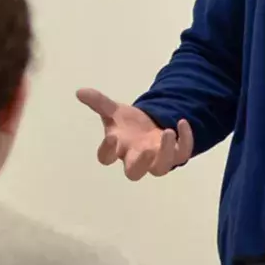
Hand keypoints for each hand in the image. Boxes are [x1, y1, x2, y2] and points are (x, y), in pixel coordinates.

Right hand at [76, 88, 193, 180]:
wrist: (150, 125)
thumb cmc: (128, 124)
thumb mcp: (114, 111)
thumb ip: (98, 102)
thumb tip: (80, 91)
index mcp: (117, 149)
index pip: (106, 158)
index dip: (107, 150)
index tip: (112, 136)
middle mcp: (136, 158)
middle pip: (134, 173)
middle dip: (139, 164)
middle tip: (146, 149)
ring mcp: (156, 159)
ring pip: (160, 168)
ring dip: (166, 153)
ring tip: (168, 131)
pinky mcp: (174, 155)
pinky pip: (182, 154)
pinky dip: (185, 141)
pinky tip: (182, 123)